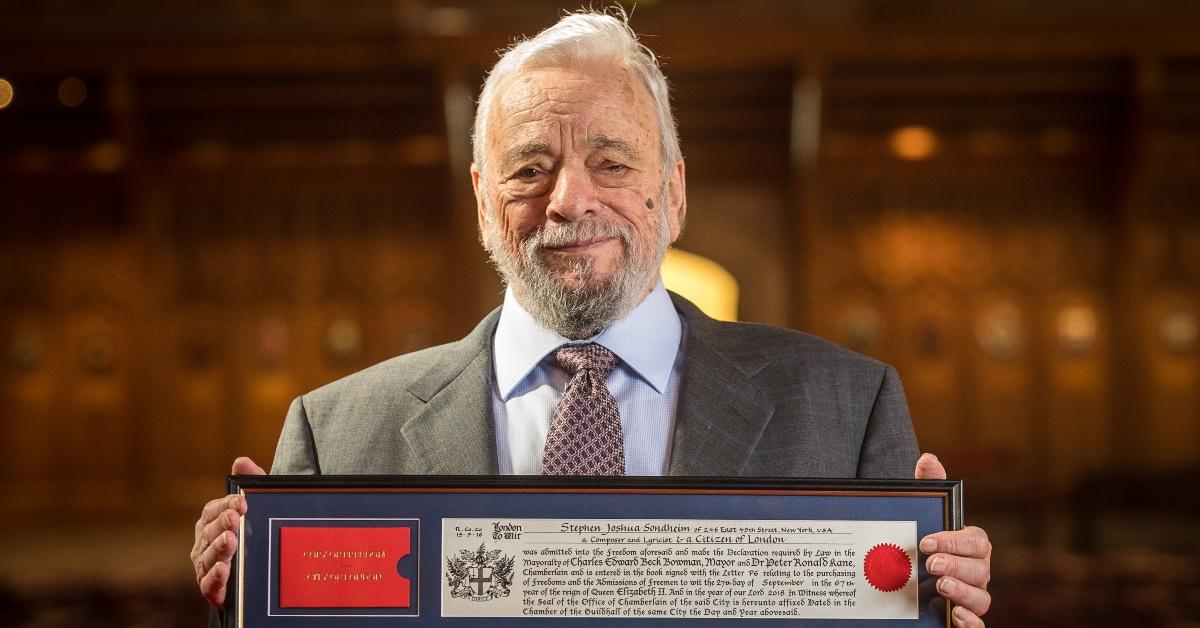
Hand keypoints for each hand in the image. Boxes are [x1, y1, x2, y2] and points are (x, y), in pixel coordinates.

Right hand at [190, 457, 265, 608]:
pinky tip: (224, 569)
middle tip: (235, 519)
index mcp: (211, 523)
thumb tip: (241, 461)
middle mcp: (204, 543)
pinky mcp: (212, 589)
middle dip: (221, 525)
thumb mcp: (258, 507)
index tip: (242, 502)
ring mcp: (205, 566)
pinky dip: (215, 577)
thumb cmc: (255, 536)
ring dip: (218, 548)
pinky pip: (208, 583)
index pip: (212, 510)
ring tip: (231, 540)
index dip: (225, 505)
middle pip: (208, 532)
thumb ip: (251, 483)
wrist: (260, 575)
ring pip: (208, 556)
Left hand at [915, 453, 991, 627]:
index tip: (927, 542)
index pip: (976, 541)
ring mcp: (972, 596)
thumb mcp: (922, 515)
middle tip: (931, 565)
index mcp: (971, 546)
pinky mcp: (964, 618)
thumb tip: (929, 458)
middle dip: (957, 566)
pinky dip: (972, 622)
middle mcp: (977, 572)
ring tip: (940, 587)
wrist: (907, 580)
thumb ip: (927, 487)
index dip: (955, 541)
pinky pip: (978, 624)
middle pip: (980, 570)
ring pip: (982, 598)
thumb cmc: (923, 542)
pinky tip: (956, 617)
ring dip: (963, 593)